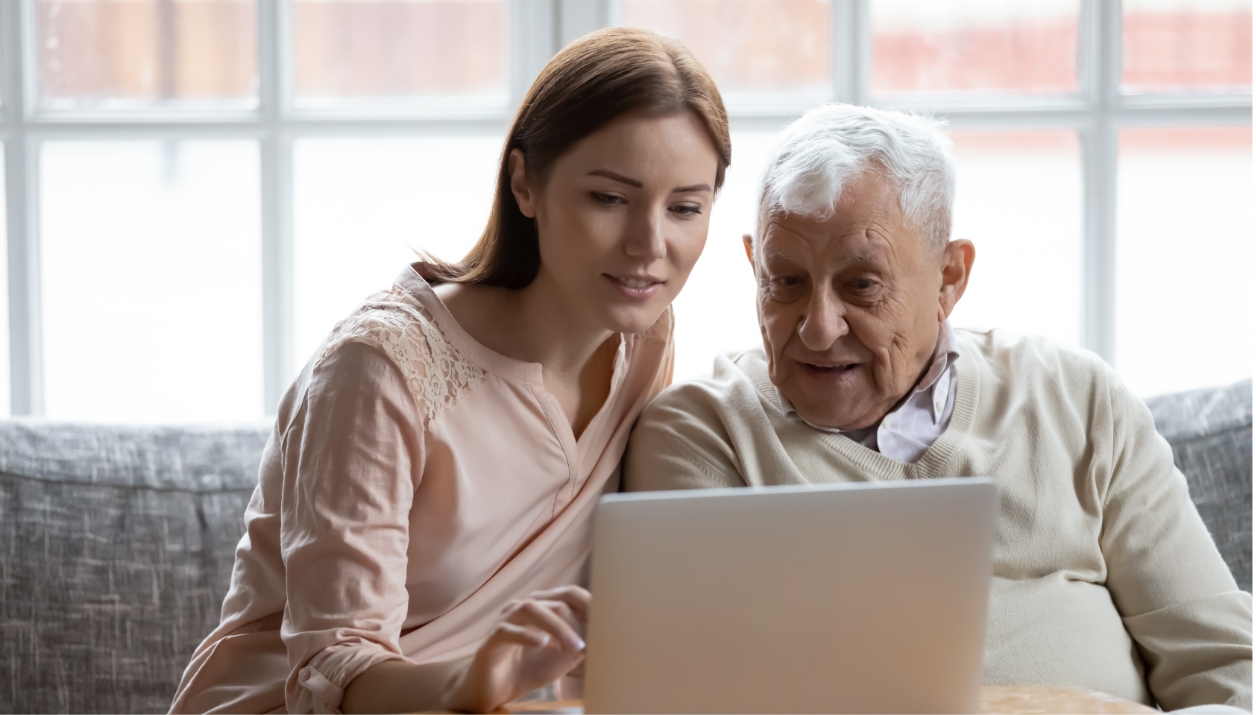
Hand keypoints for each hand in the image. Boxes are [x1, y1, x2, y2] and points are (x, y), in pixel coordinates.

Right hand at [444, 586, 589, 711]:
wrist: (494, 689)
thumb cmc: (528, 668)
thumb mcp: (562, 657)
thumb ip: (580, 644)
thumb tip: (602, 635)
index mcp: (542, 607)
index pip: (569, 594)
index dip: (590, 604)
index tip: (608, 622)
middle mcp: (523, 607)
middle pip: (556, 601)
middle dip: (577, 622)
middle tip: (591, 644)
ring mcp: (505, 620)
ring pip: (532, 609)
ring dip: (558, 627)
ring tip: (575, 647)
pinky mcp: (490, 640)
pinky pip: (507, 630)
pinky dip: (527, 635)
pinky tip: (542, 643)